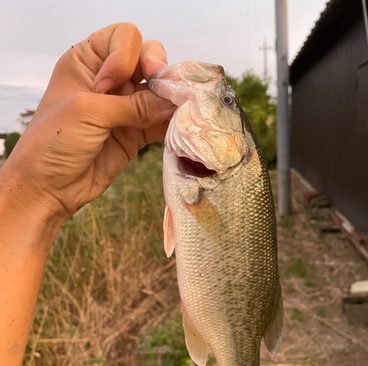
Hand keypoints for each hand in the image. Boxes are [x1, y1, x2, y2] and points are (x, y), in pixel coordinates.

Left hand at [2, 23, 174, 219]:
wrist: (49, 187)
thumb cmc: (54, 142)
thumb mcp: (87, 113)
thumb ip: (132, 106)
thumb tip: (171, 103)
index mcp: (86, 61)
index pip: (122, 38)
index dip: (126, 56)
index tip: (111, 84)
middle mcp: (108, 79)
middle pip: (147, 60)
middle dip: (158, 73)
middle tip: (160, 93)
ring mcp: (123, 108)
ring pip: (158, 92)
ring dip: (170, 99)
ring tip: (181, 110)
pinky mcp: (134, 134)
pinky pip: (160, 122)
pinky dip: (171, 124)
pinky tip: (180, 127)